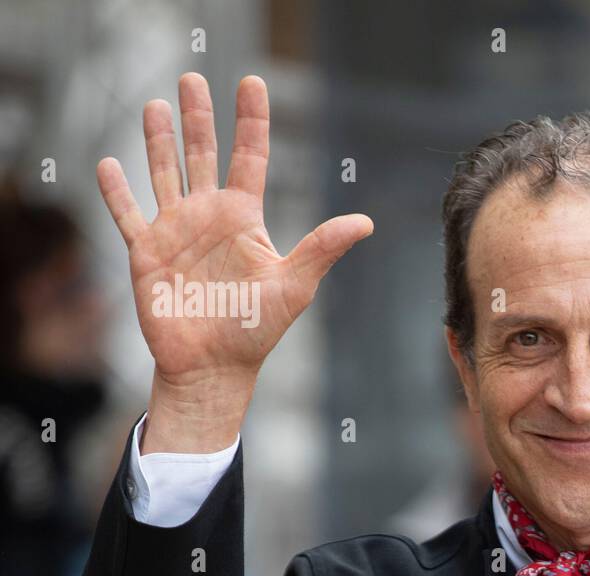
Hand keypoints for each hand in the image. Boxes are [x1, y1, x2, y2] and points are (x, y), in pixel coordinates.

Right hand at [97, 73, 372, 451]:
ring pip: (164, 173)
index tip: (252, 83)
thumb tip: (365, 222)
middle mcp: (209, 217)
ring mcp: (176, 232)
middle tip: (192, 77)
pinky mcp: (146, 253)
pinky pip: (127, 214)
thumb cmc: (257, 330)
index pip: (249, 156)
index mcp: (244, 218)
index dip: (251, 120)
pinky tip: (109, 164)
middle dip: (198, 116)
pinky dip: (117, 191)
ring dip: (158, 141)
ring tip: (156, 104)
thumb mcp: (295, 285)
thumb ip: (322, 248)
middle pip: (201, 154)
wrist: (214, 368)